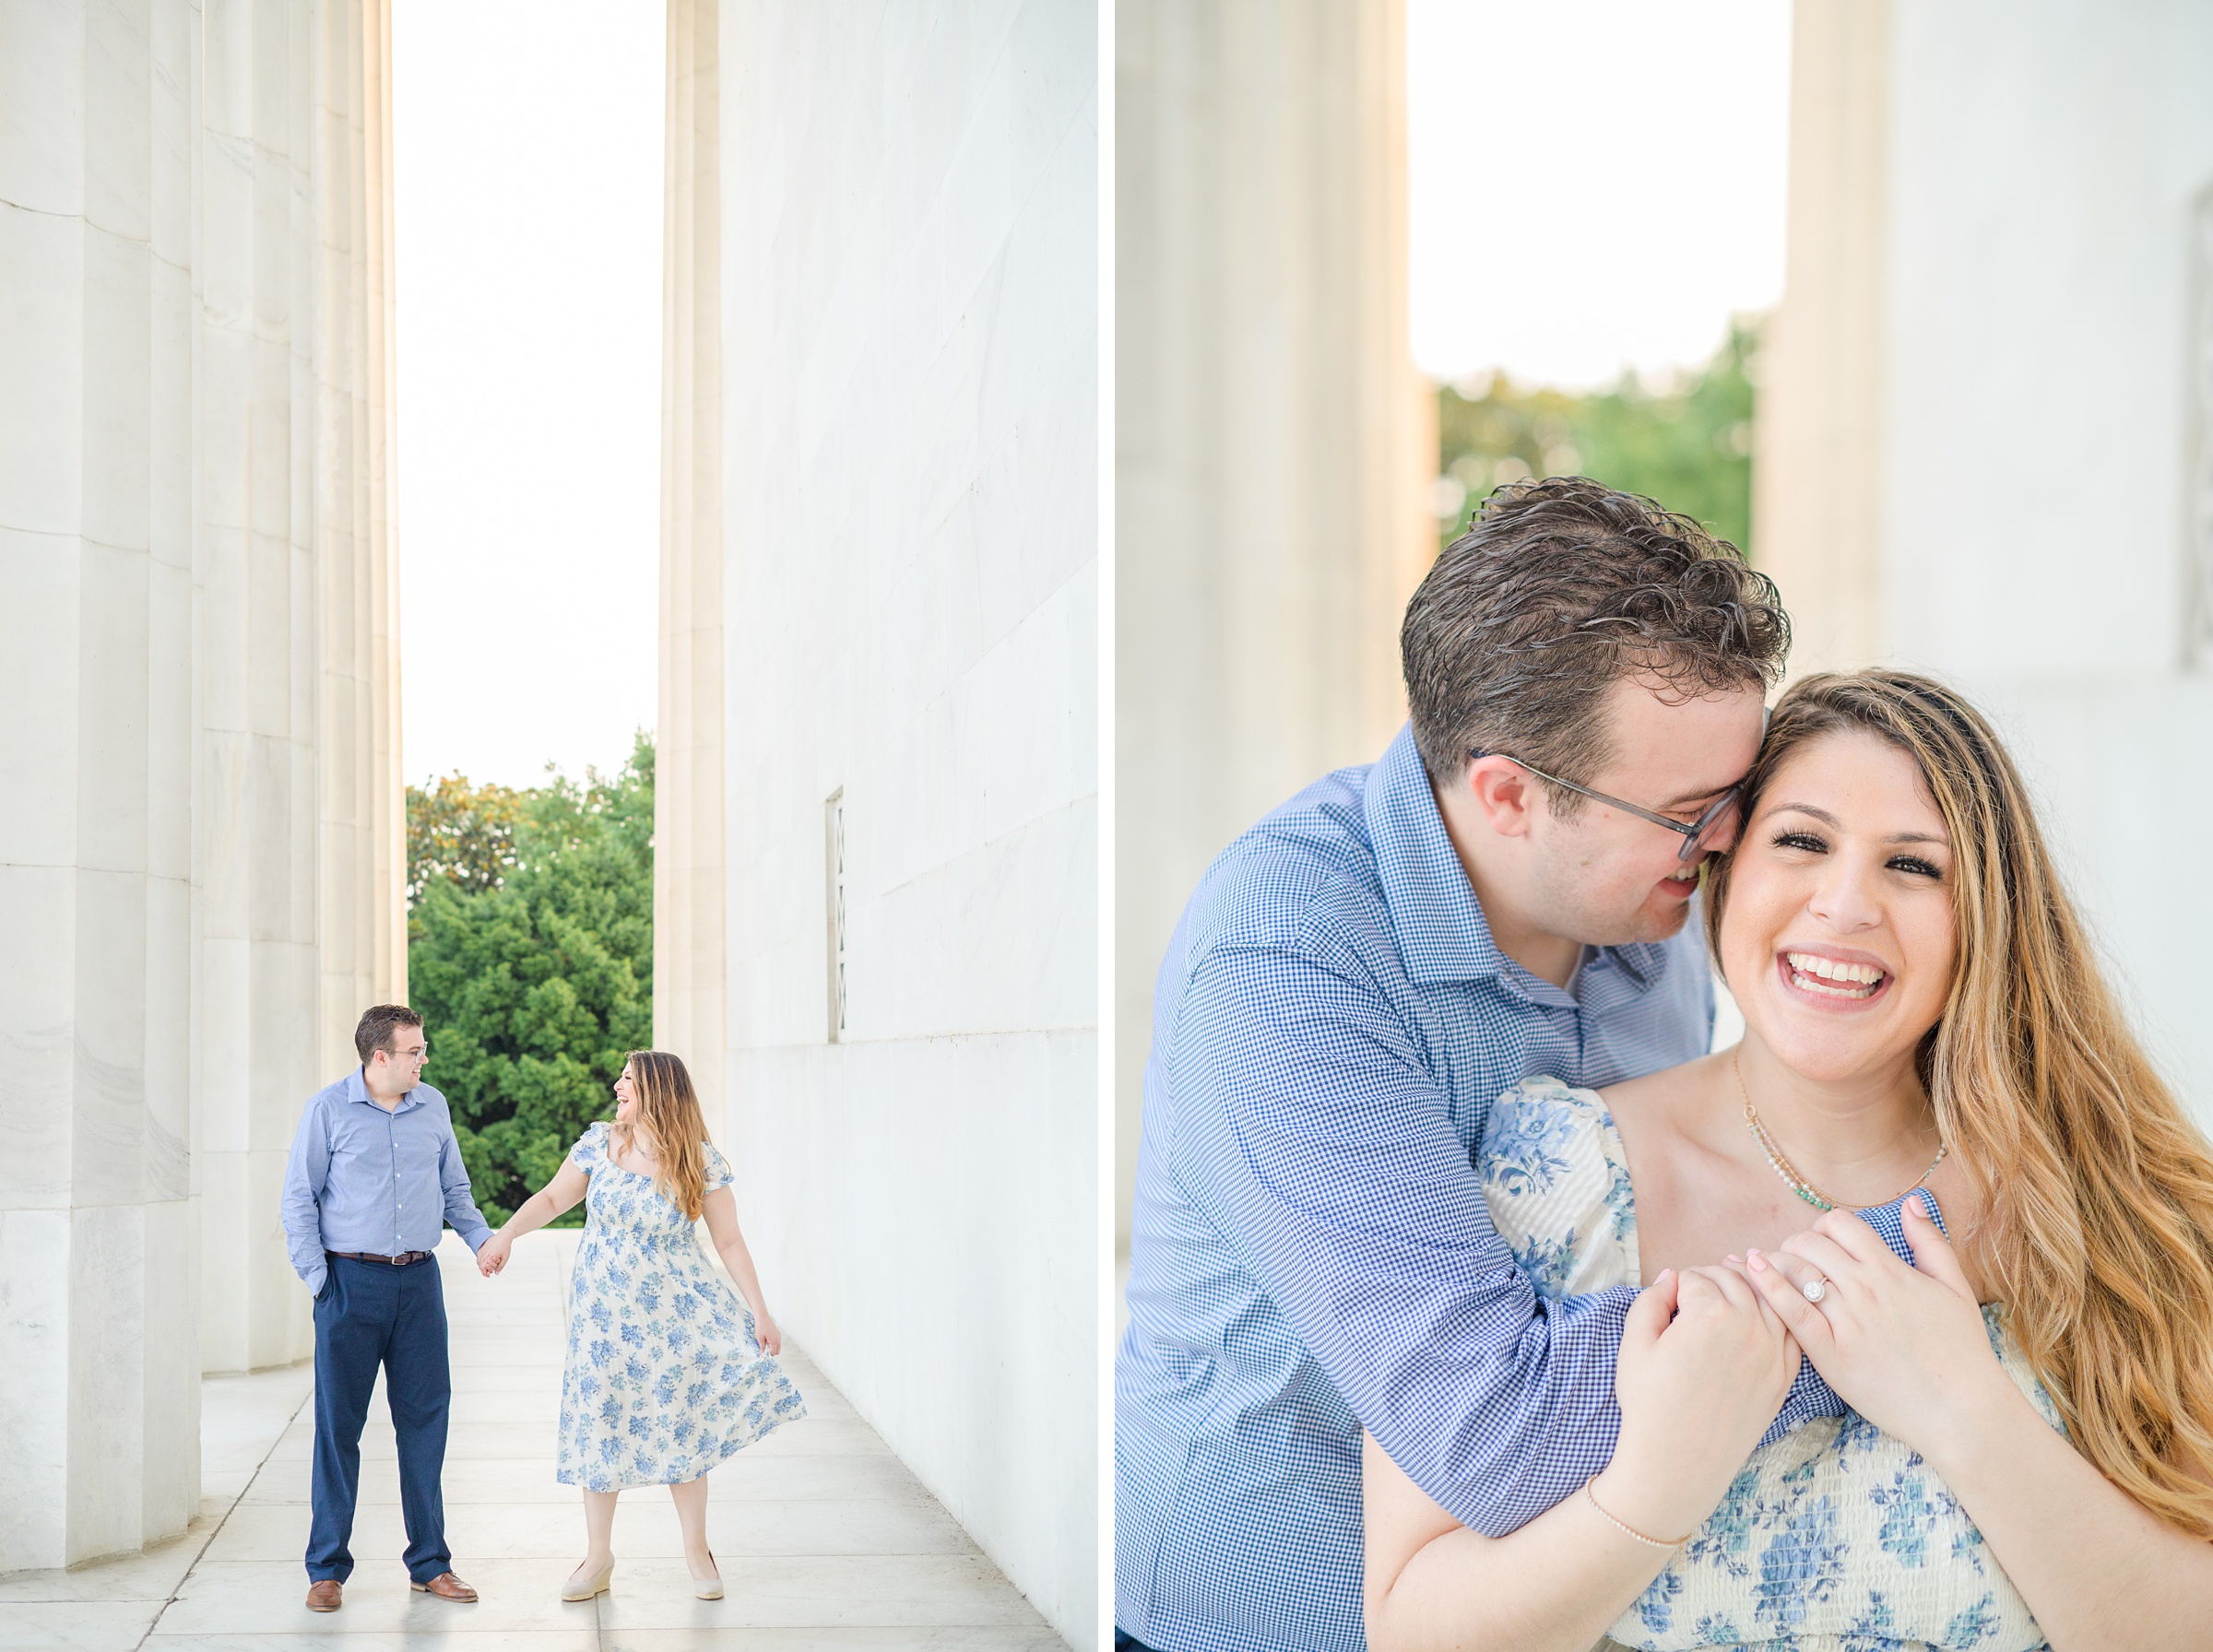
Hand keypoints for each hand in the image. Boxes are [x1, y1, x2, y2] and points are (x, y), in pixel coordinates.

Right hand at [476, 1232, 511, 1276]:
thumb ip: (500, 1266)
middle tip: (489, 1272)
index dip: (485, 1273)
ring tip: (488, 1266)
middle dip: (484, 1270)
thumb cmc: (505, 1246)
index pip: (483, 1268)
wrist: (504, 1236)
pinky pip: (478, 1256)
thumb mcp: (505, 1257)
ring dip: (482, 1265)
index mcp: (490, 1257)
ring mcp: (483, 1250)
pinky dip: (480, 1260)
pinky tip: (486, 1261)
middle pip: (480, 1266)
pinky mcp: (482, 1248)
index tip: (489, 1275)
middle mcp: (484, 1254)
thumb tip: (496, 1273)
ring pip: (478, 1261)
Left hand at [752, 1310, 782, 1355]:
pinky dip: (774, 1343)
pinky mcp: (778, 1333)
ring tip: (765, 1343)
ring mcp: (779, 1336)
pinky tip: (767, 1338)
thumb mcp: (760, 1339)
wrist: (763, 1317)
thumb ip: (762, 1348)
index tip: (762, 1353)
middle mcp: (778, 1339)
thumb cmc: (761, 1327)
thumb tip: (763, 1356)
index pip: (773, 1353)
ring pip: (778, 1346)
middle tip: (764, 1348)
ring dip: (772, 1347)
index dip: (767, 1354)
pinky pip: (777, 1341)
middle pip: (777, 1351)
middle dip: (771, 1352)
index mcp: (774, 1341)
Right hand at [1597, 1265, 1799, 1540]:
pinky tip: (1762, 1317)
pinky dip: (1778, 1318)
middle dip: (1713, 1277)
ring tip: (1731, 1291)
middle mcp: (1748, 1327)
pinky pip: (1790, 1333)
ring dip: (1750, 1289)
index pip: (1696, 1276)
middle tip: (1696, 1289)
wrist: (1678, 1463)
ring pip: (1769, 1300)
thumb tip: (1671, 1278)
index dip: (1678, 1281)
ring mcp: (1772, 1353)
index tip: (1669, 1295)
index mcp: (1709, 1313)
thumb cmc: (1650, 1404)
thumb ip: (1651, 1300)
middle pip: (1735, 1279)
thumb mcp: (1634, 1345)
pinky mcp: (1783, 1378)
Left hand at [1739, 1197, 2007, 1463]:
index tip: (1825, 1243)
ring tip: (1770, 1267)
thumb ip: (1930, 1242)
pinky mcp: (1830, 1352)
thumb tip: (1911, 1202)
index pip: (1840, 1223)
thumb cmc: (1963, 1351)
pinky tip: (1751, 1270)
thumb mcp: (1955, 1288)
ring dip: (1777, 1261)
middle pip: (1811, 1243)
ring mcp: (1845, 1320)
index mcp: (1891, 1270)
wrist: (1961, 1411)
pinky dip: (1768, 1286)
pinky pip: (1791, 1311)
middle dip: (1799, 1243)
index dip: (1825, 1226)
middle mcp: (1864, 1289)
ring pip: (1795, 1270)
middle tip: (1798, 1260)